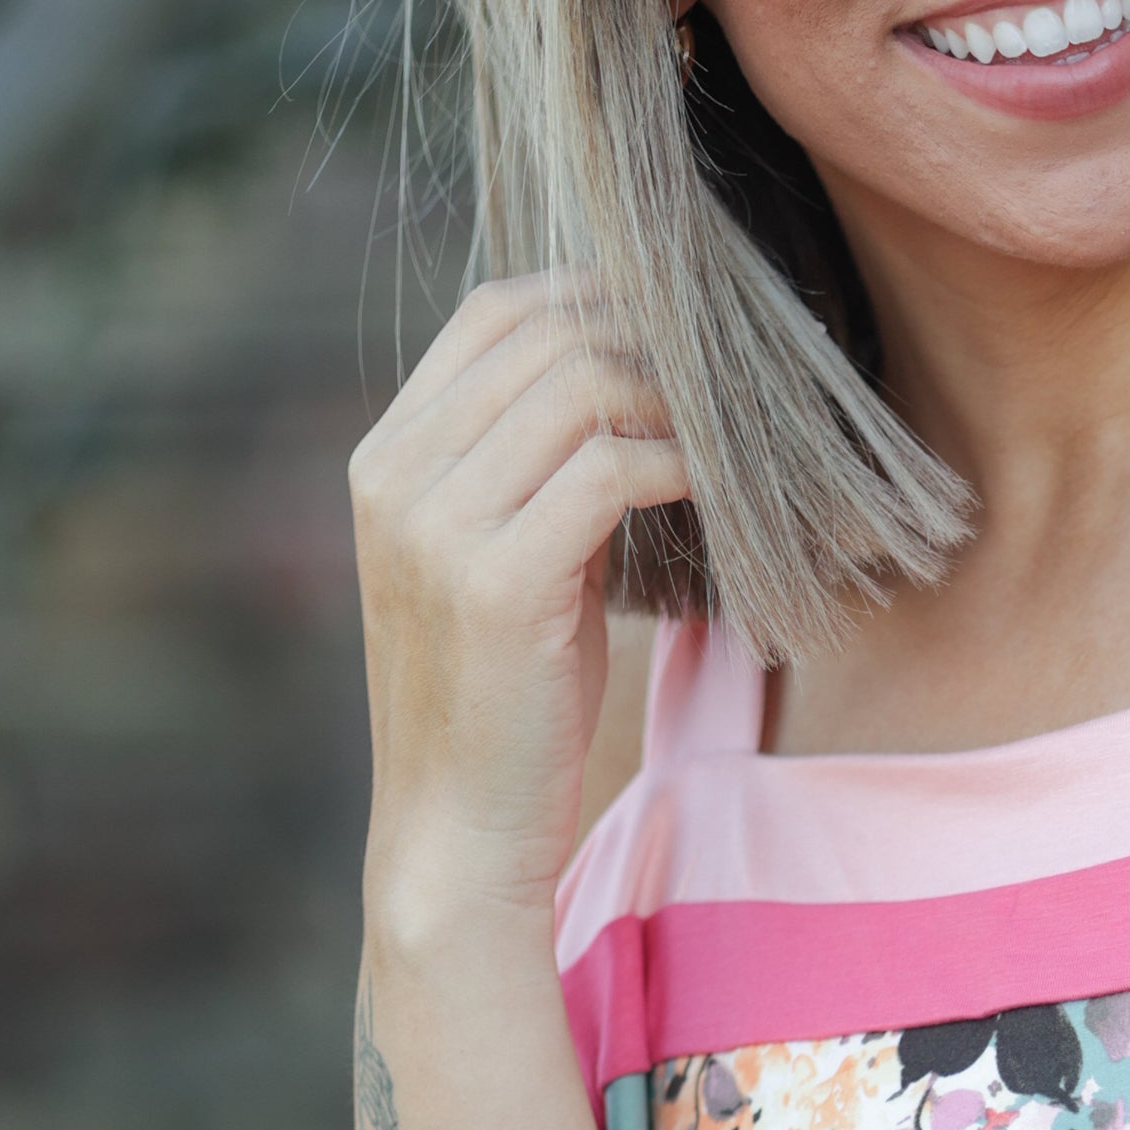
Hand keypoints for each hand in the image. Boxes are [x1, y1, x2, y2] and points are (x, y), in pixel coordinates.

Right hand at [350, 274, 689, 939]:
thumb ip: (537, 466)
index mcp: (388, 457)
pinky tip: (723, 489)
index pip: (495, 312)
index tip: (688, 325)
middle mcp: (397, 475)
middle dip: (658, 340)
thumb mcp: (506, 559)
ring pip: (586, 387)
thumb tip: (639, 374)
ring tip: (740, 429)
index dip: (600, 296)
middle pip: (549, 335)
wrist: (459, 833)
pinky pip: (613, 468)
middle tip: (741, 373)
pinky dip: (684, 462)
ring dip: (681, 398)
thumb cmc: (506, 701)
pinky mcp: (497, 582)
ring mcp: (437, 525)